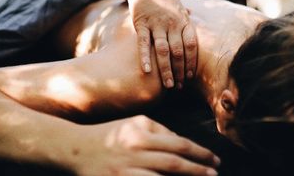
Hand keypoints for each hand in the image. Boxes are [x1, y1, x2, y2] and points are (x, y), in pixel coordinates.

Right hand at [69, 115, 219, 175]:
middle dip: (199, 169)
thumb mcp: (134, 123)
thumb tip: (181, 142)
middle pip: (174, 162)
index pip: (178, 143)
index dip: (199, 151)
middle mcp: (136, 150)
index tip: (214, 159)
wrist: (77, 147)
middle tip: (216, 173)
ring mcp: (126, 170)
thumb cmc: (110, 133)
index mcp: (142, 133)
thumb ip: (158, 129)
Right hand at [128, 0, 197, 88]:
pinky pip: (144, 43)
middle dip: (180, 71)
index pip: (192, 46)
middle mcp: (173, 24)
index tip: (190, 77)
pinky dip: (145, 57)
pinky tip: (147, 71)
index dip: (191, 63)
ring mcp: (157, 24)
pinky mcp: (142, 23)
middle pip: (179, 52)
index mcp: (184, 21)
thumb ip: (186, 10)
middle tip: (180, 87)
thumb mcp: (179, 3)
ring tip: (169, 85)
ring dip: (167, 70)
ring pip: (163, 51)